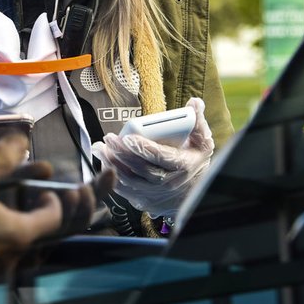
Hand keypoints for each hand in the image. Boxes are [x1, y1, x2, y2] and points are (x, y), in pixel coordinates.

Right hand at [0, 135, 110, 278]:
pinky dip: (2, 247)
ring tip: (11, 215)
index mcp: (17, 236)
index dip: (53, 200)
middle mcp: (11, 262)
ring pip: (21, 253)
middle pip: (42, 239)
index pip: (54, 218)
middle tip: (34, 201)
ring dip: (23, 232)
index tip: (42, 190)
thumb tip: (21, 139)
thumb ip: (2, 156)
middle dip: (42, 217)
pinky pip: (1, 265)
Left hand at [91, 97, 213, 218]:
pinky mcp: (144, 200)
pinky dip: (113, 176)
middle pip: (142, 169)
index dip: (145, 148)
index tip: (129, 138)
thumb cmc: (194, 162)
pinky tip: (104, 162)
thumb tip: (194, 103)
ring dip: (113, 165)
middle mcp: (169, 183)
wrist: (193, 192)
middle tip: (109, 139)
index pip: (162, 157)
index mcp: (182, 165)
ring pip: (130, 181)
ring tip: (101, 148)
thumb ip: (197, 121)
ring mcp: (155, 194)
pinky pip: (125, 190)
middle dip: (123, 154)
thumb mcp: (202, 142)